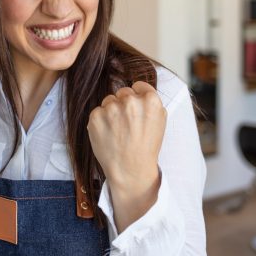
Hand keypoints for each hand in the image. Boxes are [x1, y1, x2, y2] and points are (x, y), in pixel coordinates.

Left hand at [87, 81, 166, 228]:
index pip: (139, 85)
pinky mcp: (95, 116)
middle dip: (123, 104)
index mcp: (150, 101)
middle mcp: (130, 101)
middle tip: (127, 124)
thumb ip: (151, 102)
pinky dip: (100, 121)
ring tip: (118, 131)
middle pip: (123, 92)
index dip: (137, 97)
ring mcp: (111, 108)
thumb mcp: (159, 122)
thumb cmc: (146, 147)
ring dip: (111, 112)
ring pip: (109, 100)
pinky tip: (108, 134)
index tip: (136, 108)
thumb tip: (139, 88)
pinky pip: (97, 111)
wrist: (130, 170)